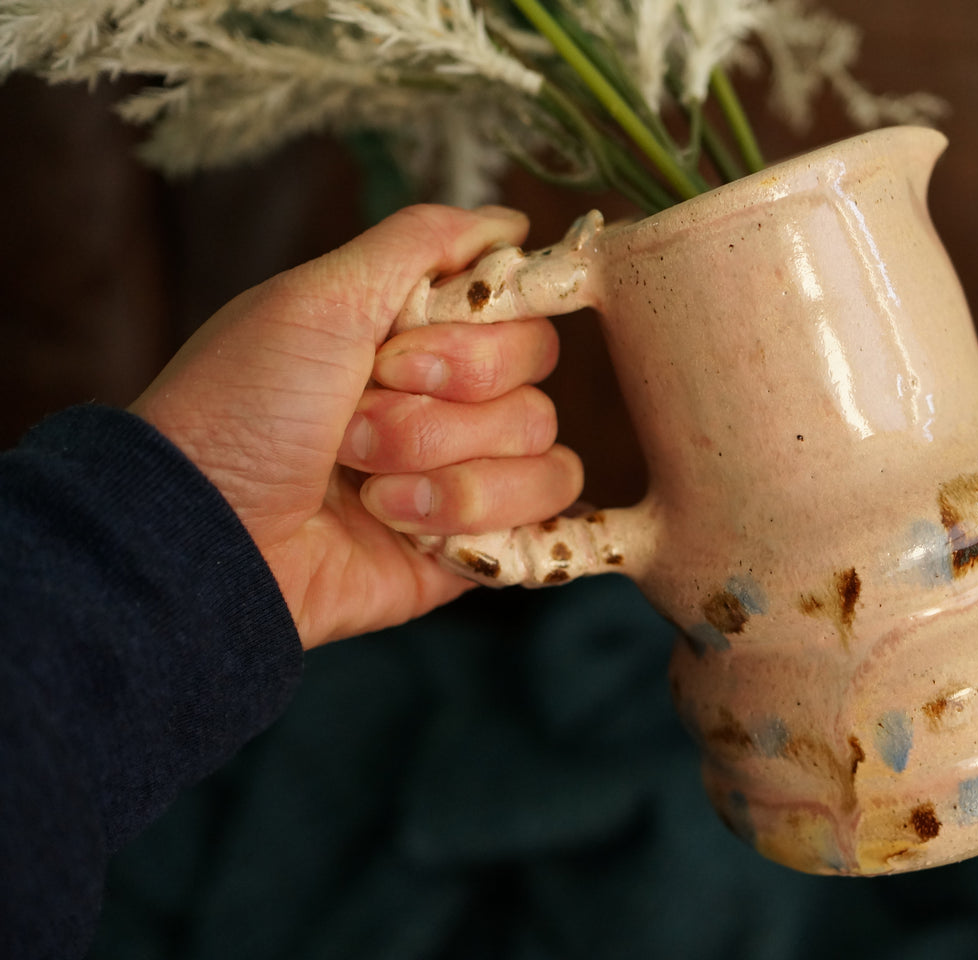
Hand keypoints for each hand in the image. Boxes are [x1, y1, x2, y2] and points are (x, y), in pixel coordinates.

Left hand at [130, 205, 583, 647]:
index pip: (515, 308)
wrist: (208, 539)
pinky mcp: (475, 542)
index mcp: (411, 333)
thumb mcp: (319, 297)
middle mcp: (445, 398)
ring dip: (443, 465)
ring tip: (365, 486)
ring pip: (543, 446)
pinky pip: (544, 513)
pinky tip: (402, 526)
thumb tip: (510, 221)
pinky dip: (471, 513)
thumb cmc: (241, 412)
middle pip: (533, 374)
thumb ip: (421, 241)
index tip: (395, 352)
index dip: (473, 333)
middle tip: (353, 424)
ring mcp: (463, 471)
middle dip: (442, 405)